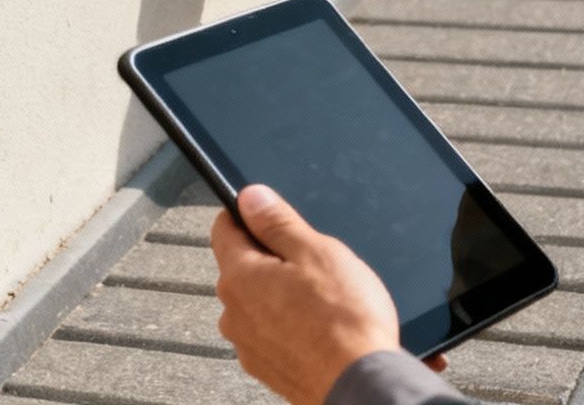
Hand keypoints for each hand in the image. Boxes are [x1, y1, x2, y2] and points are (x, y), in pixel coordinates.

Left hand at [211, 185, 408, 404]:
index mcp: (239, 276)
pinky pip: (271, 332)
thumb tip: (252, 198)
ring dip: (282, 295)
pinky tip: (320, 328)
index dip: (248, 215)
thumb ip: (278, 222)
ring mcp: (247, 344)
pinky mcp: (266, 367)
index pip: (223, 228)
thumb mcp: (316, 252)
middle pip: (243, 266)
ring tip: (323, 302)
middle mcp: (233, 312)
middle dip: (273, 259)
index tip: (270, 215)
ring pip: (258, 301)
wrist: (360, 387)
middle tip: (313, 265)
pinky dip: (290, 325)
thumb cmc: (344, 323)